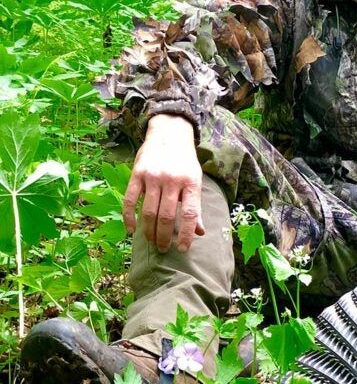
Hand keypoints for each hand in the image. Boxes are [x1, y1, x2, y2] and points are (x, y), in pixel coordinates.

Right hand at [123, 114, 205, 252]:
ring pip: (149, 212)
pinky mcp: (137, 174)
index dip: (186, 234)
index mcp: (190, 183)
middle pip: (167, 216)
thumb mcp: (195, 181)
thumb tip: (200, 232)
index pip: (190, 214)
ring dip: (149, 231)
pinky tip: (132, 230)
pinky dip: (129, 217)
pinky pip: (130, 200)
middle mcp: (172, 180)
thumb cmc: (184, 162)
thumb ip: (196, 206)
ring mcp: (153, 177)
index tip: (182, 249)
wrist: (169, 134)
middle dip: (164, 237)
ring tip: (151, 242)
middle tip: (163, 249)